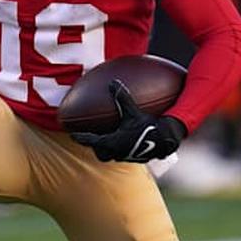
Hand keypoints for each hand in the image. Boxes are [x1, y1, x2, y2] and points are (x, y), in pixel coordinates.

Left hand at [71, 80, 185, 163]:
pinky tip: (128, 140)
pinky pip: (125, 154)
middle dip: (96, 147)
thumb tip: (113, 83)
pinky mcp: (138, 157)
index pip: (91, 141)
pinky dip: (122, 148)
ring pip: (113, 156)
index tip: (73, 135)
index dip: (81, 138)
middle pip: (101, 154)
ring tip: (109, 141)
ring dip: (109, 149)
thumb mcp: (134, 111)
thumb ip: (122, 98)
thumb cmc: (149, 127)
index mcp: (113, 142)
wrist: (167, 140)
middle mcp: (118, 152)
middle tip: (92, 139)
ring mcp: (128, 156)